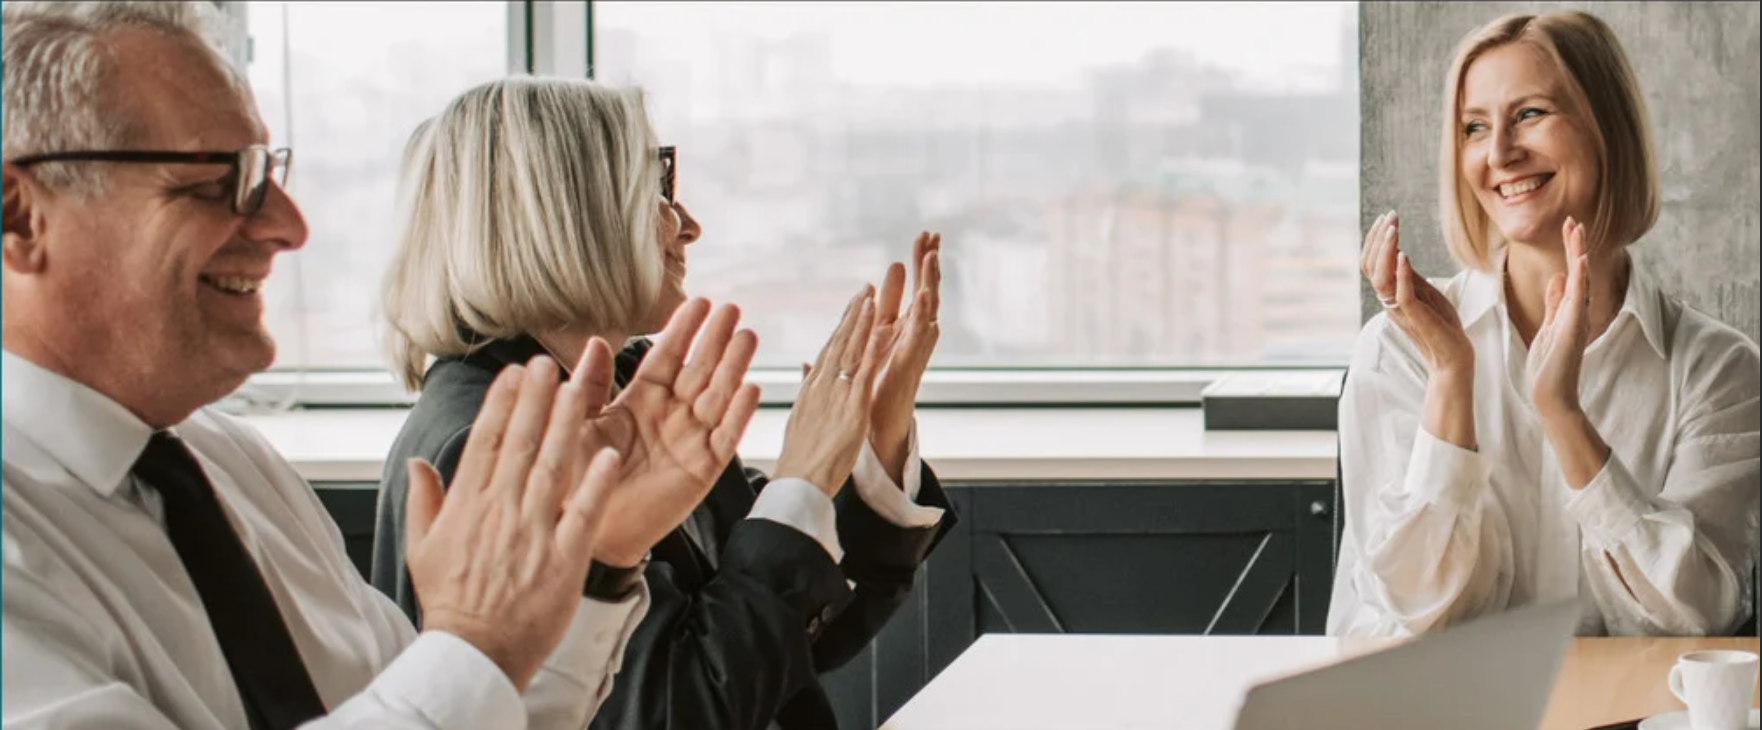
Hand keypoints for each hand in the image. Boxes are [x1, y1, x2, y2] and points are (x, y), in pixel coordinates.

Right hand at [404, 348, 622, 692]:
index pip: (487, 442)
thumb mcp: (422, 549)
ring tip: (578, 388)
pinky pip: (582, 514)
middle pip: (521, 443)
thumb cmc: (451, 602)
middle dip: (535, 399)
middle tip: (546, 362)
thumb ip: (424, 501)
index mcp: (468, 506)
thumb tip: (419, 464)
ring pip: (553, 467)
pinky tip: (610, 455)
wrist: (474, 652)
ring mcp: (533, 533)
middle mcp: (501, 511)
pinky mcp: (563, 559)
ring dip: (567, 425)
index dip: (502, 404)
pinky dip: (595, 485)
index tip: (514, 373)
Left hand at [585, 298, 762, 566]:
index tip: (699, 301)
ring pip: (718, 397)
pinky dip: (738, 414)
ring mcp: (690, 440)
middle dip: (715, 340)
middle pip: (699, 370)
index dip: (683, 330)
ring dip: (733, 367)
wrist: (591, 531)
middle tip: (732, 308)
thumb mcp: (579, 425)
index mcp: (641, 400)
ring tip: (747, 337)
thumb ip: (589, 386)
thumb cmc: (579, 478)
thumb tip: (595, 342)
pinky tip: (751, 388)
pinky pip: (725, 438)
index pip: (667, 357)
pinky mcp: (703, 469)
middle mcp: (670, 415)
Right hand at [775, 285, 882, 496]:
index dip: (841, 326)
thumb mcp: (802, 419)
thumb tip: (807, 373)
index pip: (829, 350)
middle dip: (852, 315)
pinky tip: (879, 332)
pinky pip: (863, 374)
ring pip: (850, 351)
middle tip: (864, 289)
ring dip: (861, 323)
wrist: (798, 481)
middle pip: (838, 343)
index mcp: (812, 389)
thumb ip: (808, 393)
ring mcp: (836, 395)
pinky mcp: (851, 409)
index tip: (851, 306)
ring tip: (870, 298)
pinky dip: (871, 351)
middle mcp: (822, 386)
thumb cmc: (800, 458)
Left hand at [868, 231, 942, 483]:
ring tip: (933, 256)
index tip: (924, 235)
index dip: (917, 263)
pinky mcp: (909, 365)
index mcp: (898, 330)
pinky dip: (922, 317)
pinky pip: (917, 338)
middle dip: (927, 263)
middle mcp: (911, 337)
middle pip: (923, 292)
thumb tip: (850, 312)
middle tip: (932, 233)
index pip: (910, 288)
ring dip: (929, 282)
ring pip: (925, 309)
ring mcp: (913, 350)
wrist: (876, 428)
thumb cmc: (870, 394)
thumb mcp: (863, 353)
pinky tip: (925, 297)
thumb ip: (858, 333)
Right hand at [1362, 211, 1473, 379]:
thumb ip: (1409, 276)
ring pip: (1380, 279)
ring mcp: (1400, 310)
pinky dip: (1400, 274)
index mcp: (1390, 295)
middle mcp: (1389, 302)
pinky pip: (1401, 295)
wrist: (1453, 357)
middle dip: (1378, 239)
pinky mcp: (1415, 317)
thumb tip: (1399, 252)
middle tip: (1390, 216)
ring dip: (1385, 251)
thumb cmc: (1442, 326)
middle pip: (1370, 268)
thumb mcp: (1425, 293)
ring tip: (1393, 230)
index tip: (1387, 219)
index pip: (1372, 264)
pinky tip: (1404, 255)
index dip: (1375, 241)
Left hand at [1527, 216, 1591, 421]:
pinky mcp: (1572, 329)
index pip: (1570, 272)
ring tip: (1577, 231)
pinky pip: (1577, 300)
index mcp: (1568, 309)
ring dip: (1578, 255)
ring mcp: (1576, 319)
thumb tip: (1556, 277)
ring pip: (1580, 280)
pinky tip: (1580, 262)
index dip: (1570, 249)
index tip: (1568, 226)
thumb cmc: (1549, 364)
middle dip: (1575, 245)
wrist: (1551, 393)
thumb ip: (1554, 303)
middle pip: (1578, 271)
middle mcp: (1576, 311)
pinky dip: (1579, 280)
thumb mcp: (1548, 326)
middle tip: (1573, 219)